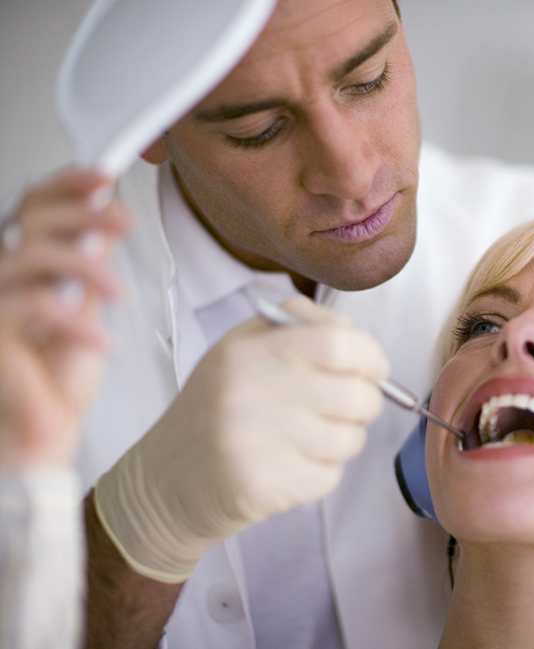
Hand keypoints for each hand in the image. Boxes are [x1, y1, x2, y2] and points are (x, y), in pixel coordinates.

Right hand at [0, 170, 127, 468]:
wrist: (41, 441)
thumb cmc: (57, 383)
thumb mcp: (85, 318)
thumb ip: (87, 275)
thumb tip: (101, 231)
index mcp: (25, 270)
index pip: (35, 209)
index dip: (67, 186)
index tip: (104, 176)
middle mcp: (3, 278)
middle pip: (30, 219)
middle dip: (83, 211)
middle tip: (124, 222)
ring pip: (31, 253)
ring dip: (84, 265)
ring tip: (116, 294)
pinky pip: (32, 305)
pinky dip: (74, 320)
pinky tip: (99, 339)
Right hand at [94, 297, 389, 582]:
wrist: (163, 482)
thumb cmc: (216, 409)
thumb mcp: (241, 348)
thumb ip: (298, 326)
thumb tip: (353, 332)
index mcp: (247, 352)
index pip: (338, 343)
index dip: (371, 355)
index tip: (374, 368)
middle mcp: (248, 392)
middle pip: (354, 394)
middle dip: (366, 402)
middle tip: (347, 407)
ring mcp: (252, 442)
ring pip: (348, 439)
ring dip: (343, 440)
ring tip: (309, 438)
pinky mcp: (260, 486)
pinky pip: (329, 476)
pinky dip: (321, 473)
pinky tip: (290, 465)